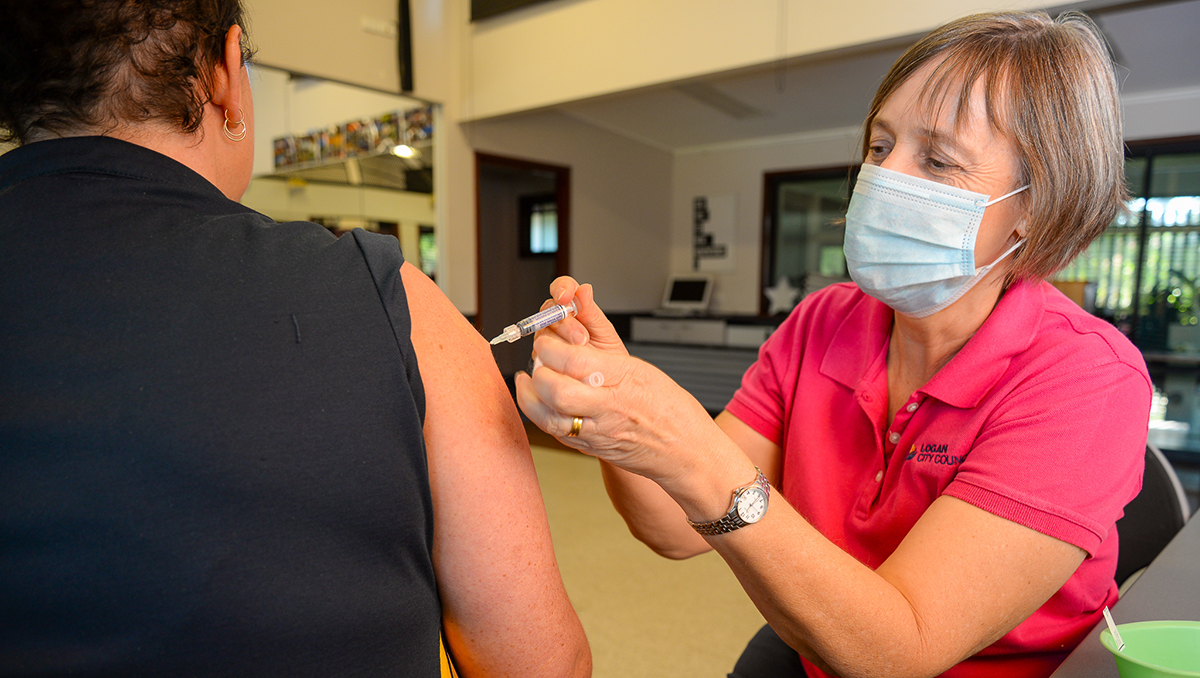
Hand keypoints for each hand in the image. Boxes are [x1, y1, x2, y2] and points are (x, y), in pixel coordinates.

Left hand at [514, 279, 722, 490]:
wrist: (687, 454)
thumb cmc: (669, 408)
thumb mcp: (641, 368)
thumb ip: (602, 349)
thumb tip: (577, 314)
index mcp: (623, 380)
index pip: (574, 359)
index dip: (551, 347)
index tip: (547, 340)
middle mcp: (609, 408)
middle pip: (556, 390)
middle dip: (538, 372)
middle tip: (538, 360)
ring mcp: (598, 432)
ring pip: (549, 417)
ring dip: (530, 397)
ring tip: (528, 380)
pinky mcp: (590, 449)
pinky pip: (555, 433)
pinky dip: (539, 415)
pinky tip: (537, 402)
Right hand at [534, 277, 625, 355]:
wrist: (606, 381)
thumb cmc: (607, 355)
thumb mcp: (603, 332)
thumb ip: (591, 311)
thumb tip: (584, 289)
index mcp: (573, 306)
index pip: (561, 287)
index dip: (561, 288)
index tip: (565, 296)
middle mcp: (557, 319)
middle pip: (549, 311)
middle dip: (566, 324)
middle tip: (582, 338)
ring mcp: (547, 337)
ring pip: (543, 332)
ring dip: (561, 342)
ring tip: (580, 351)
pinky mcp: (541, 356)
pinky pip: (539, 352)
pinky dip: (553, 357)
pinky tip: (566, 363)